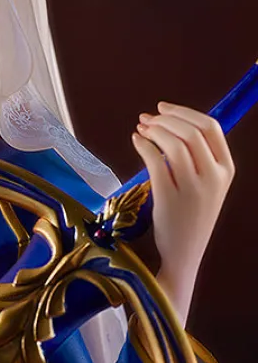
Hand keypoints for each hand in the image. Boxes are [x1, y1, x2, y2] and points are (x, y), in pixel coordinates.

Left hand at [132, 101, 234, 325]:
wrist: (184, 254)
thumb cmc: (191, 216)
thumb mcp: (207, 186)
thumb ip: (200, 157)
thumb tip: (172, 123)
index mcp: (227, 170)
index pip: (210, 127)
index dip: (184, 112)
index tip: (163, 108)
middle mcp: (214, 177)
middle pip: (190, 131)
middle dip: (165, 119)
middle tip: (146, 118)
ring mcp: (193, 188)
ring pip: (173, 143)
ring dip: (153, 130)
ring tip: (140, 129)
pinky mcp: (169, 198)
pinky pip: (154, 161)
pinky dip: (143, 145)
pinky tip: (135, 141)